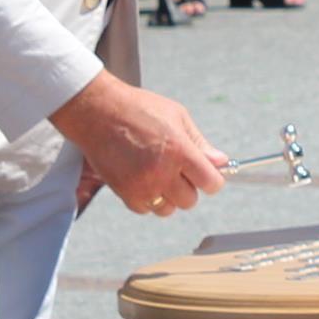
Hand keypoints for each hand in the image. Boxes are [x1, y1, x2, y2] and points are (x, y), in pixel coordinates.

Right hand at [49, 71, 226, 216]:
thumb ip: (200, 143)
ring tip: (158, 174)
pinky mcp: (125, 193)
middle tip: (177, 169)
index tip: (206, 173)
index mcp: (179, 150)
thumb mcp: (176, 116)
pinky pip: (146, 209)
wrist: (97, 112)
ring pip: (169, 209)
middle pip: (190, 200)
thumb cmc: (138, 108)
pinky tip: (142, 178)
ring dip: (169, 196)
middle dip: (188, 186)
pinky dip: (148, 199)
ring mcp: (142, 185)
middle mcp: (162, 172)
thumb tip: (221, 162)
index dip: (212, 179)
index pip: (211, 183)